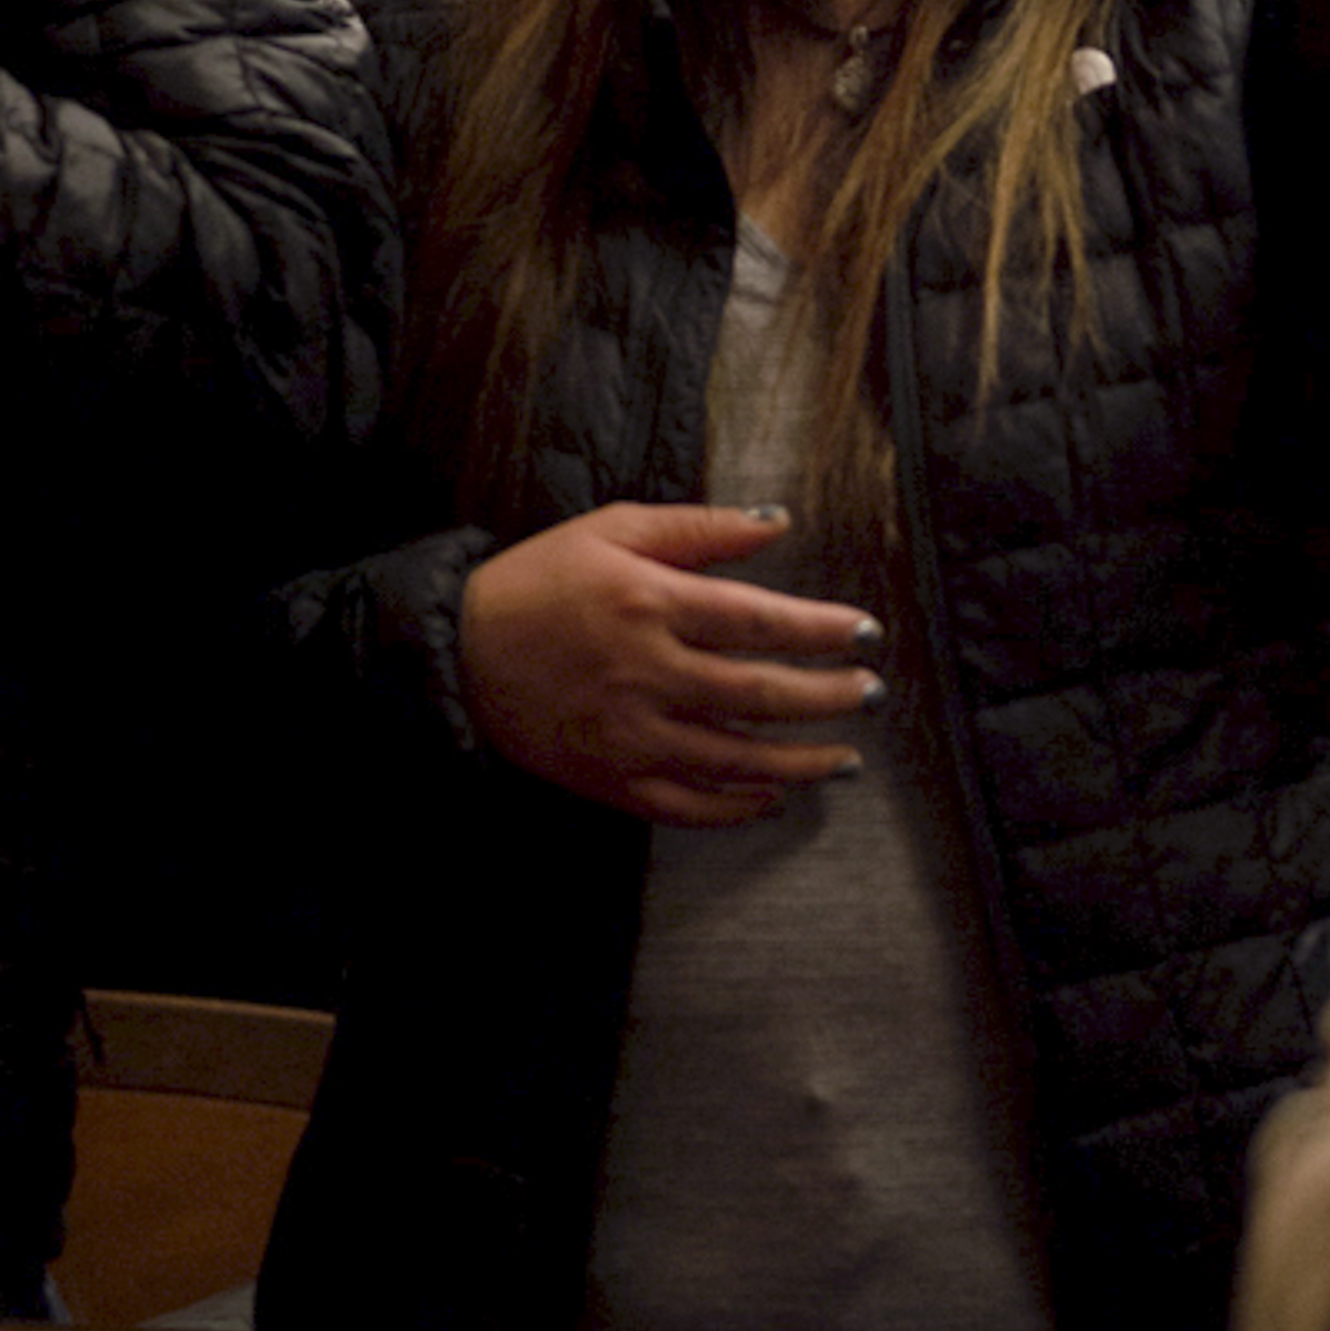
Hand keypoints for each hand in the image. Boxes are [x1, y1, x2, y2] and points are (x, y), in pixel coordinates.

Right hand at [457, 505, 879, 829]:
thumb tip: (776, 523)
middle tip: (872, 694)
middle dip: (828, 696)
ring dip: (799, 761)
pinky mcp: (608, 780)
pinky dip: (735, 808)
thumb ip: (698, 529)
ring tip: (845, 759)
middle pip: (759, 693)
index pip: (759, 620)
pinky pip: (685, 806)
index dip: (821, 629)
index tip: (867, 632)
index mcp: (650, 603)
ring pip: (733, 759)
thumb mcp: (613, 530)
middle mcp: (646, 673)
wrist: (457, 652)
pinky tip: (771, 797)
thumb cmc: (540, 581)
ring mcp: (628, 735)